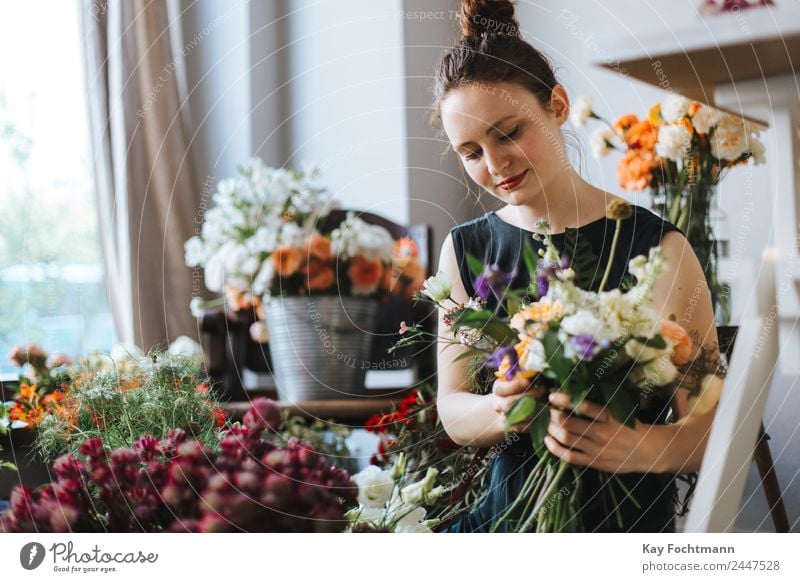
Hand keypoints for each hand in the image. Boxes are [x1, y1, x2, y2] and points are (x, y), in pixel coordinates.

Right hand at [490, 377, 545, 432]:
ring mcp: (505, 417)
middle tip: (542, 390)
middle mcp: (498, 404)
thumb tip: (535, 367)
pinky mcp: (514, 428)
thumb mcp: (517, 378)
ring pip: (517, 416)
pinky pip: (524, 427)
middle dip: (527, 397)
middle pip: (509, 404)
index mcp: (498, 389)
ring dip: (533, 409)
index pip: (502, 389)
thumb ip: (523, 374)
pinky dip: (535, 420)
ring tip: (545, 402)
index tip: (528, 381)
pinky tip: (544, 413)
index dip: (515, 386)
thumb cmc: (519, 388)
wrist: (511, 407)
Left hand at [544, 392, 660, 473]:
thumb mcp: (620, 412)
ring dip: (552, 429)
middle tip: (550, 411)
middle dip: (554, 415)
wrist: (649, 451)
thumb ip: (599, 407)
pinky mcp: (595, 462)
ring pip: (566, 438)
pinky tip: (548, 440)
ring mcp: (598, 449)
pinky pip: (569, 456)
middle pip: (569, 423)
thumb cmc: (632, 427)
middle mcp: (602, 432)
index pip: (583, 406)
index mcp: (610, 417)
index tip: (552, 395)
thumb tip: (573, 396)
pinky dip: (555, 448)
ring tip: (549, 424)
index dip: (564, 399)